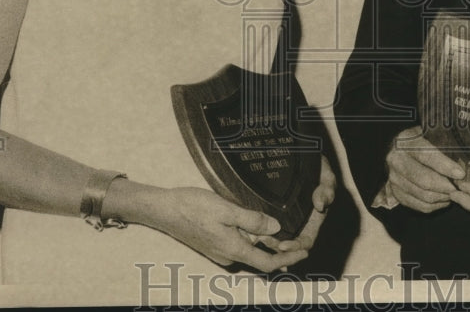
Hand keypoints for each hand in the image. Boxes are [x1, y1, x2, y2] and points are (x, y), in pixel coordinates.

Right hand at [144, 187, 310, 271]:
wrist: (164, 210)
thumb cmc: (193, 207)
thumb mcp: (227, 209)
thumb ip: (252, 220)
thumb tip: (275, 229)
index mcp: (233, 249)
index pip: (267, 263)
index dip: (288, 258)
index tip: (305, 252)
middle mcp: (228, 256)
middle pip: (261, 258)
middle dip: (281, 250)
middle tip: (299, 239)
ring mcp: (220, 252)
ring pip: (250, 251)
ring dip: (266, 244)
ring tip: (282, 230)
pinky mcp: (214, 245)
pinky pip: (240, 246)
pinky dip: (254, 240)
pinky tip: (258, 226)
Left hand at [260, 155, 336, 252]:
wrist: (302, 154)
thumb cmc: (317, 166)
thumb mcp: (326, 174)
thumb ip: (328, 188)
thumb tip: (320, 205)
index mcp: (314, 220)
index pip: (305, 242)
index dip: (295, 247)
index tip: (283, 245)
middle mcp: (299, 222)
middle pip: (288, 244)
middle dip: (276, 245)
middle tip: (263, 239)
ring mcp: (285, 217)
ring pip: (275, 236)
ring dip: (266, 239)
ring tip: (255, 234)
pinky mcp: (272, 210)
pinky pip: (265, 224)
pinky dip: (258, 228)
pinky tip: (250, 225)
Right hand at [384, 125, 464, 213]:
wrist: (399, 149)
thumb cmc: (421, 140)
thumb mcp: (429, 133)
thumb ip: (444, 142)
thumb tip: (467, 154)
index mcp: (405, 142)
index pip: (426, 155)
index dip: (444, 166)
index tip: (460, 174)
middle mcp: (396, 161)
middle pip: (424, 180)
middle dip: (446, 186)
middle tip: (461, 187)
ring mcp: (394, 179)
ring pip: (423, 195)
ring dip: (442, 197)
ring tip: (454, 192)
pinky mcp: (396, 193)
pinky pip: (419, 205)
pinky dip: (435, 205)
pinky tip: (444, 198)